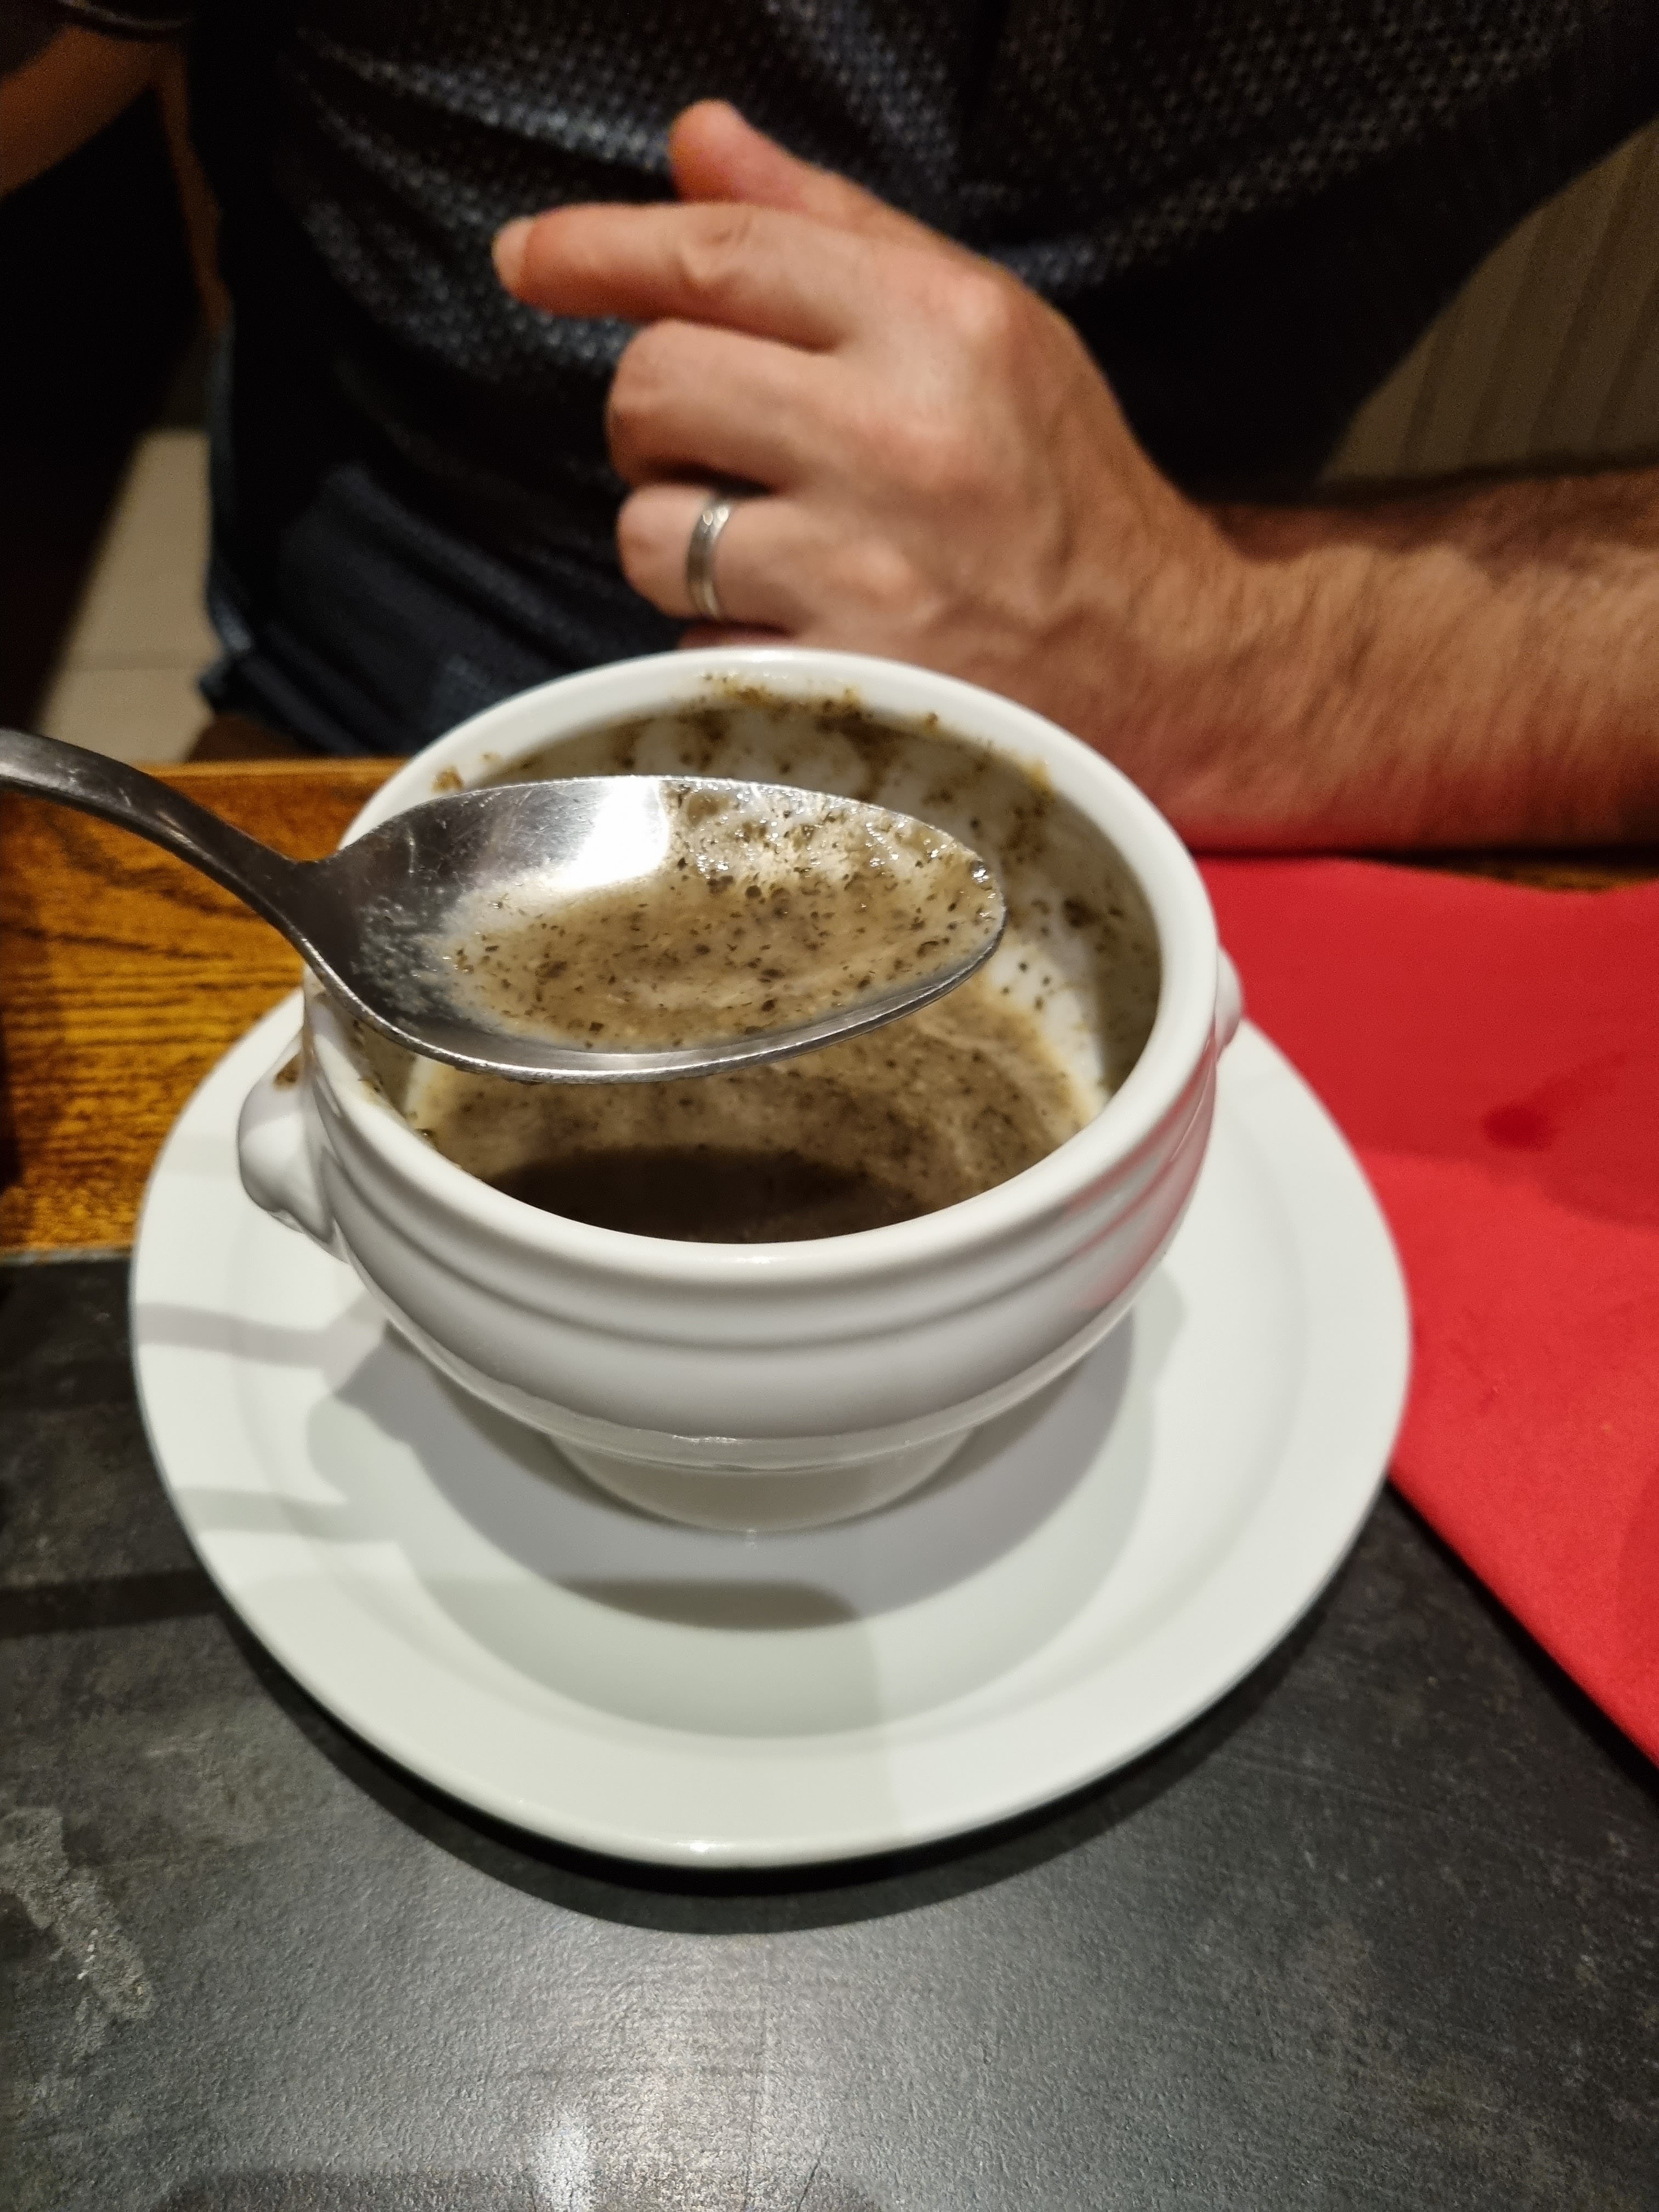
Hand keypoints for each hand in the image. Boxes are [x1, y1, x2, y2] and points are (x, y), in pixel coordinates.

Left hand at [494, 104, 1658, 846]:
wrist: (1160, 670)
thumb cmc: (1061, 493)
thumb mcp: (983, 331)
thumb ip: (835, 234)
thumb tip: (698, 142)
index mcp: (942, 327)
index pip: (723, 257)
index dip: (602, 249)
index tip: (530, 258)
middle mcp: (902, 441)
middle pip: (656, 385)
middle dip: (650, 417)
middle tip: (709, 447)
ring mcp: (867, 576)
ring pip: (654, 531)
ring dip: (677, 541)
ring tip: (764, 553)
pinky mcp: (841, 686)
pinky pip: (695, 646)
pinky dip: (723, 640)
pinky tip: (800, 634)